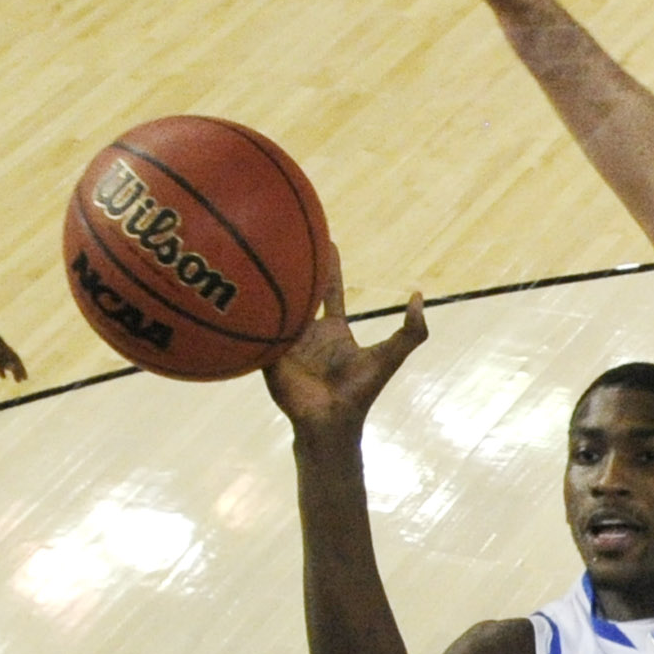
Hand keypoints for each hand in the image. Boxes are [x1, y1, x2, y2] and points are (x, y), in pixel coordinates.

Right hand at [264, 248, 428, 433]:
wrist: (329, 420)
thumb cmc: (359, 392)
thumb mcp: (389, 357)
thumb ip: (411, 332)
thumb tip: (419, 295)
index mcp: (333, 329)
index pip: (329, 290)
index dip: (329, 266)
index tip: (326, 240)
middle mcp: (308, 332)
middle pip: (299, 290)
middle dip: (293, 264)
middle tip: (284, 232)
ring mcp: (286, 342)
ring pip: (275, 305)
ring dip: (266, 281)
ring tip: (255, 249)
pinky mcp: (267, 353)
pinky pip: (258, 327)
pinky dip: (249, 310)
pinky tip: (234, 289)